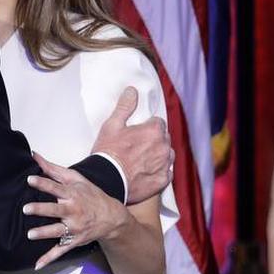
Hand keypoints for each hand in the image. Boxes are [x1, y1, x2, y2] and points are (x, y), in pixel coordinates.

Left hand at [23, 153, 131, 269]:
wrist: (111, 216)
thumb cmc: (90, 195)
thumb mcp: (76, 178)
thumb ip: (53, 169)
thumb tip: (34, 156)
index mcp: (72, 194)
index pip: (55, 187)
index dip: (43, 183)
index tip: (30, 179)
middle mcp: (73, 211)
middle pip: (55, 210)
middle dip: (41, 209)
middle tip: (26, 209)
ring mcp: (74, 228)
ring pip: (57, 231)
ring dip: (44, 233)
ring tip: (30, 234)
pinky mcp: (73, 240)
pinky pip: (60, 250)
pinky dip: (49, 258)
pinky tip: (37, 265)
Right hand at [90, 87, 172, 203]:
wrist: (106, 182)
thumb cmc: (108, 153)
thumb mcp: (112, 126)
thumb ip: (125, 107)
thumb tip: (132, 91)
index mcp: (154, 131)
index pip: (158, 123)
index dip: (146, 127)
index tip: (137, 133)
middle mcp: (164, 147)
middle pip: (164, 139)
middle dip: (154, 141)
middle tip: (137, 147)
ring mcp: (164, 165)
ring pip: (167, 155)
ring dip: (158, 156)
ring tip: (141, 161)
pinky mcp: (162, 181)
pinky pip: (166, 173)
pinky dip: (158, 172)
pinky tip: (145, 173)